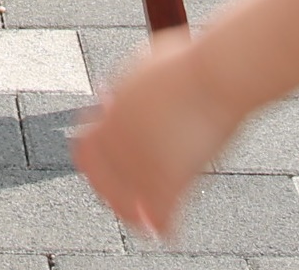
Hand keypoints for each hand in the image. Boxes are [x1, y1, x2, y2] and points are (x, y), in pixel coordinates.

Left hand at [71, 28, 245, 240]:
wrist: (214, 75)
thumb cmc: (188, 65)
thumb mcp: (141, 68)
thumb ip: (124, 90)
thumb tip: (112, 97)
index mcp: (110, 114)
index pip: (85, 148)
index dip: (92, 163)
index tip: (100, 170)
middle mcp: (120, 141)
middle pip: (102, 178)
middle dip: (110, 192)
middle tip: (120, 202)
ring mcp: (143, 161)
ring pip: (126, 201)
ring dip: (131, 214)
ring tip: (142, 223)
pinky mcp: (171, 178)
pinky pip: (160, 213)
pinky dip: (162, 225)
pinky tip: (167, 232)